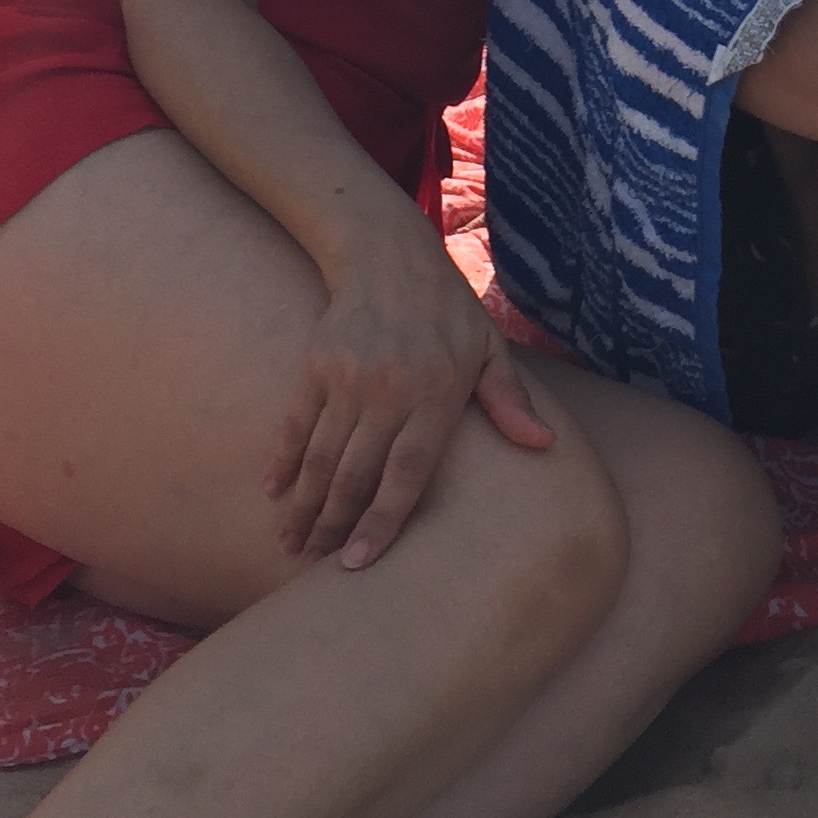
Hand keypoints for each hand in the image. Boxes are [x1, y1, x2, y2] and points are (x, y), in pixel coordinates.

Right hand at [263, 227, 549, 568]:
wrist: (388, 253)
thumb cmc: (447, 309)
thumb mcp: (488, 347)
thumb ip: (509, 400)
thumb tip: (544, 446)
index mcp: (436, 395)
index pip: (407, 473)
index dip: (382, 521)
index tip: (358, 562)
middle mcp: (390, 391)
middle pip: (356, 474)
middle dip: (333, 526)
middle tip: (315, 564)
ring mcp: (349, 378)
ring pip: (321, 457)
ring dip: (304, 505)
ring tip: (291, 543)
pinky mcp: (316, 366)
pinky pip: (295, 423)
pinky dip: (281, 460)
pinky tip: (273, 493)